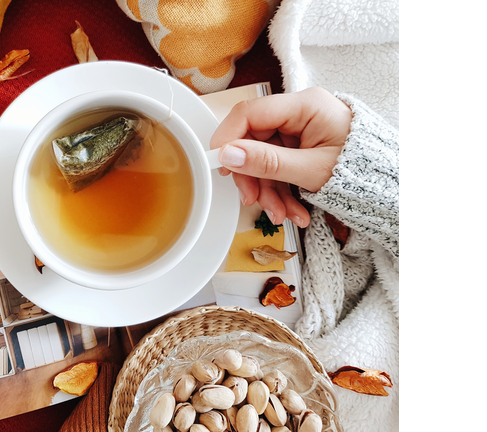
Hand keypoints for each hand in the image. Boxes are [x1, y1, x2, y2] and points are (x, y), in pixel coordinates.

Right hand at [210, 87, 351, 227]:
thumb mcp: (311, 170)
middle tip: (253, 201)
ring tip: (282, 215)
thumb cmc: (361, 171)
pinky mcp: (299, 147)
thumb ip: (267, 162)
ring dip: (268, 191)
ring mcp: (298, 131)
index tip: (219, 164)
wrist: (388, 185)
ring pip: (263, 159)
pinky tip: (291, 210)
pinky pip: (276, 167)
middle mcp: (299, 113)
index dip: (228, 138)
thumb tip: (228, 155)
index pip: (249, 113)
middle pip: (253, 141)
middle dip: (253, 177)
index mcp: (305, 105)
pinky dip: (279, 192)